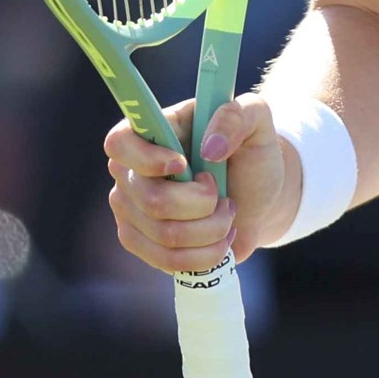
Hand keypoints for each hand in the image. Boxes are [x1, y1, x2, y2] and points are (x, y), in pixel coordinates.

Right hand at [101, 94, 303, 275]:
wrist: (259, 198)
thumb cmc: (251, 153)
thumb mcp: (256, 120)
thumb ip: (237, 116)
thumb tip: (209, 147)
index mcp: (151, 131)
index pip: (119, 143)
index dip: (148, 160)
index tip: (184, 165)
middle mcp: (131, 171)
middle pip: (152, 200)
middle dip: (203, 203)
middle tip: (221, 193)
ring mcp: (131, 210)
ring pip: (166, 235)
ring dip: (212, 229)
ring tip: (226, 214)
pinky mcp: (142, 244)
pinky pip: (168, 261)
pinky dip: (206, 254)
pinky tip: (220, 238)